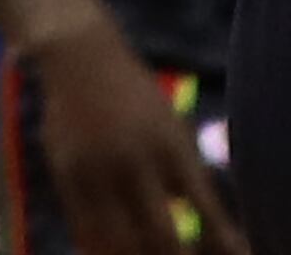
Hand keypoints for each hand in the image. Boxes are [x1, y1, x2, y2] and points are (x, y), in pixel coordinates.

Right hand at [28, 17, 239, 254]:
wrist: (81, 56)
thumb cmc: (137, 100)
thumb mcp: (171, 128)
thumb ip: (186, 179)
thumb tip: (214, 238)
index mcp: (170, 145)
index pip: (205, 209)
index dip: (223, 243)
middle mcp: (136, 160)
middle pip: (163, 237)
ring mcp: (98, 172)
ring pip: (122, 245)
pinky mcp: (67, 178)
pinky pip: (88, 234)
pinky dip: (106, 251)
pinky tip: (119, 252)